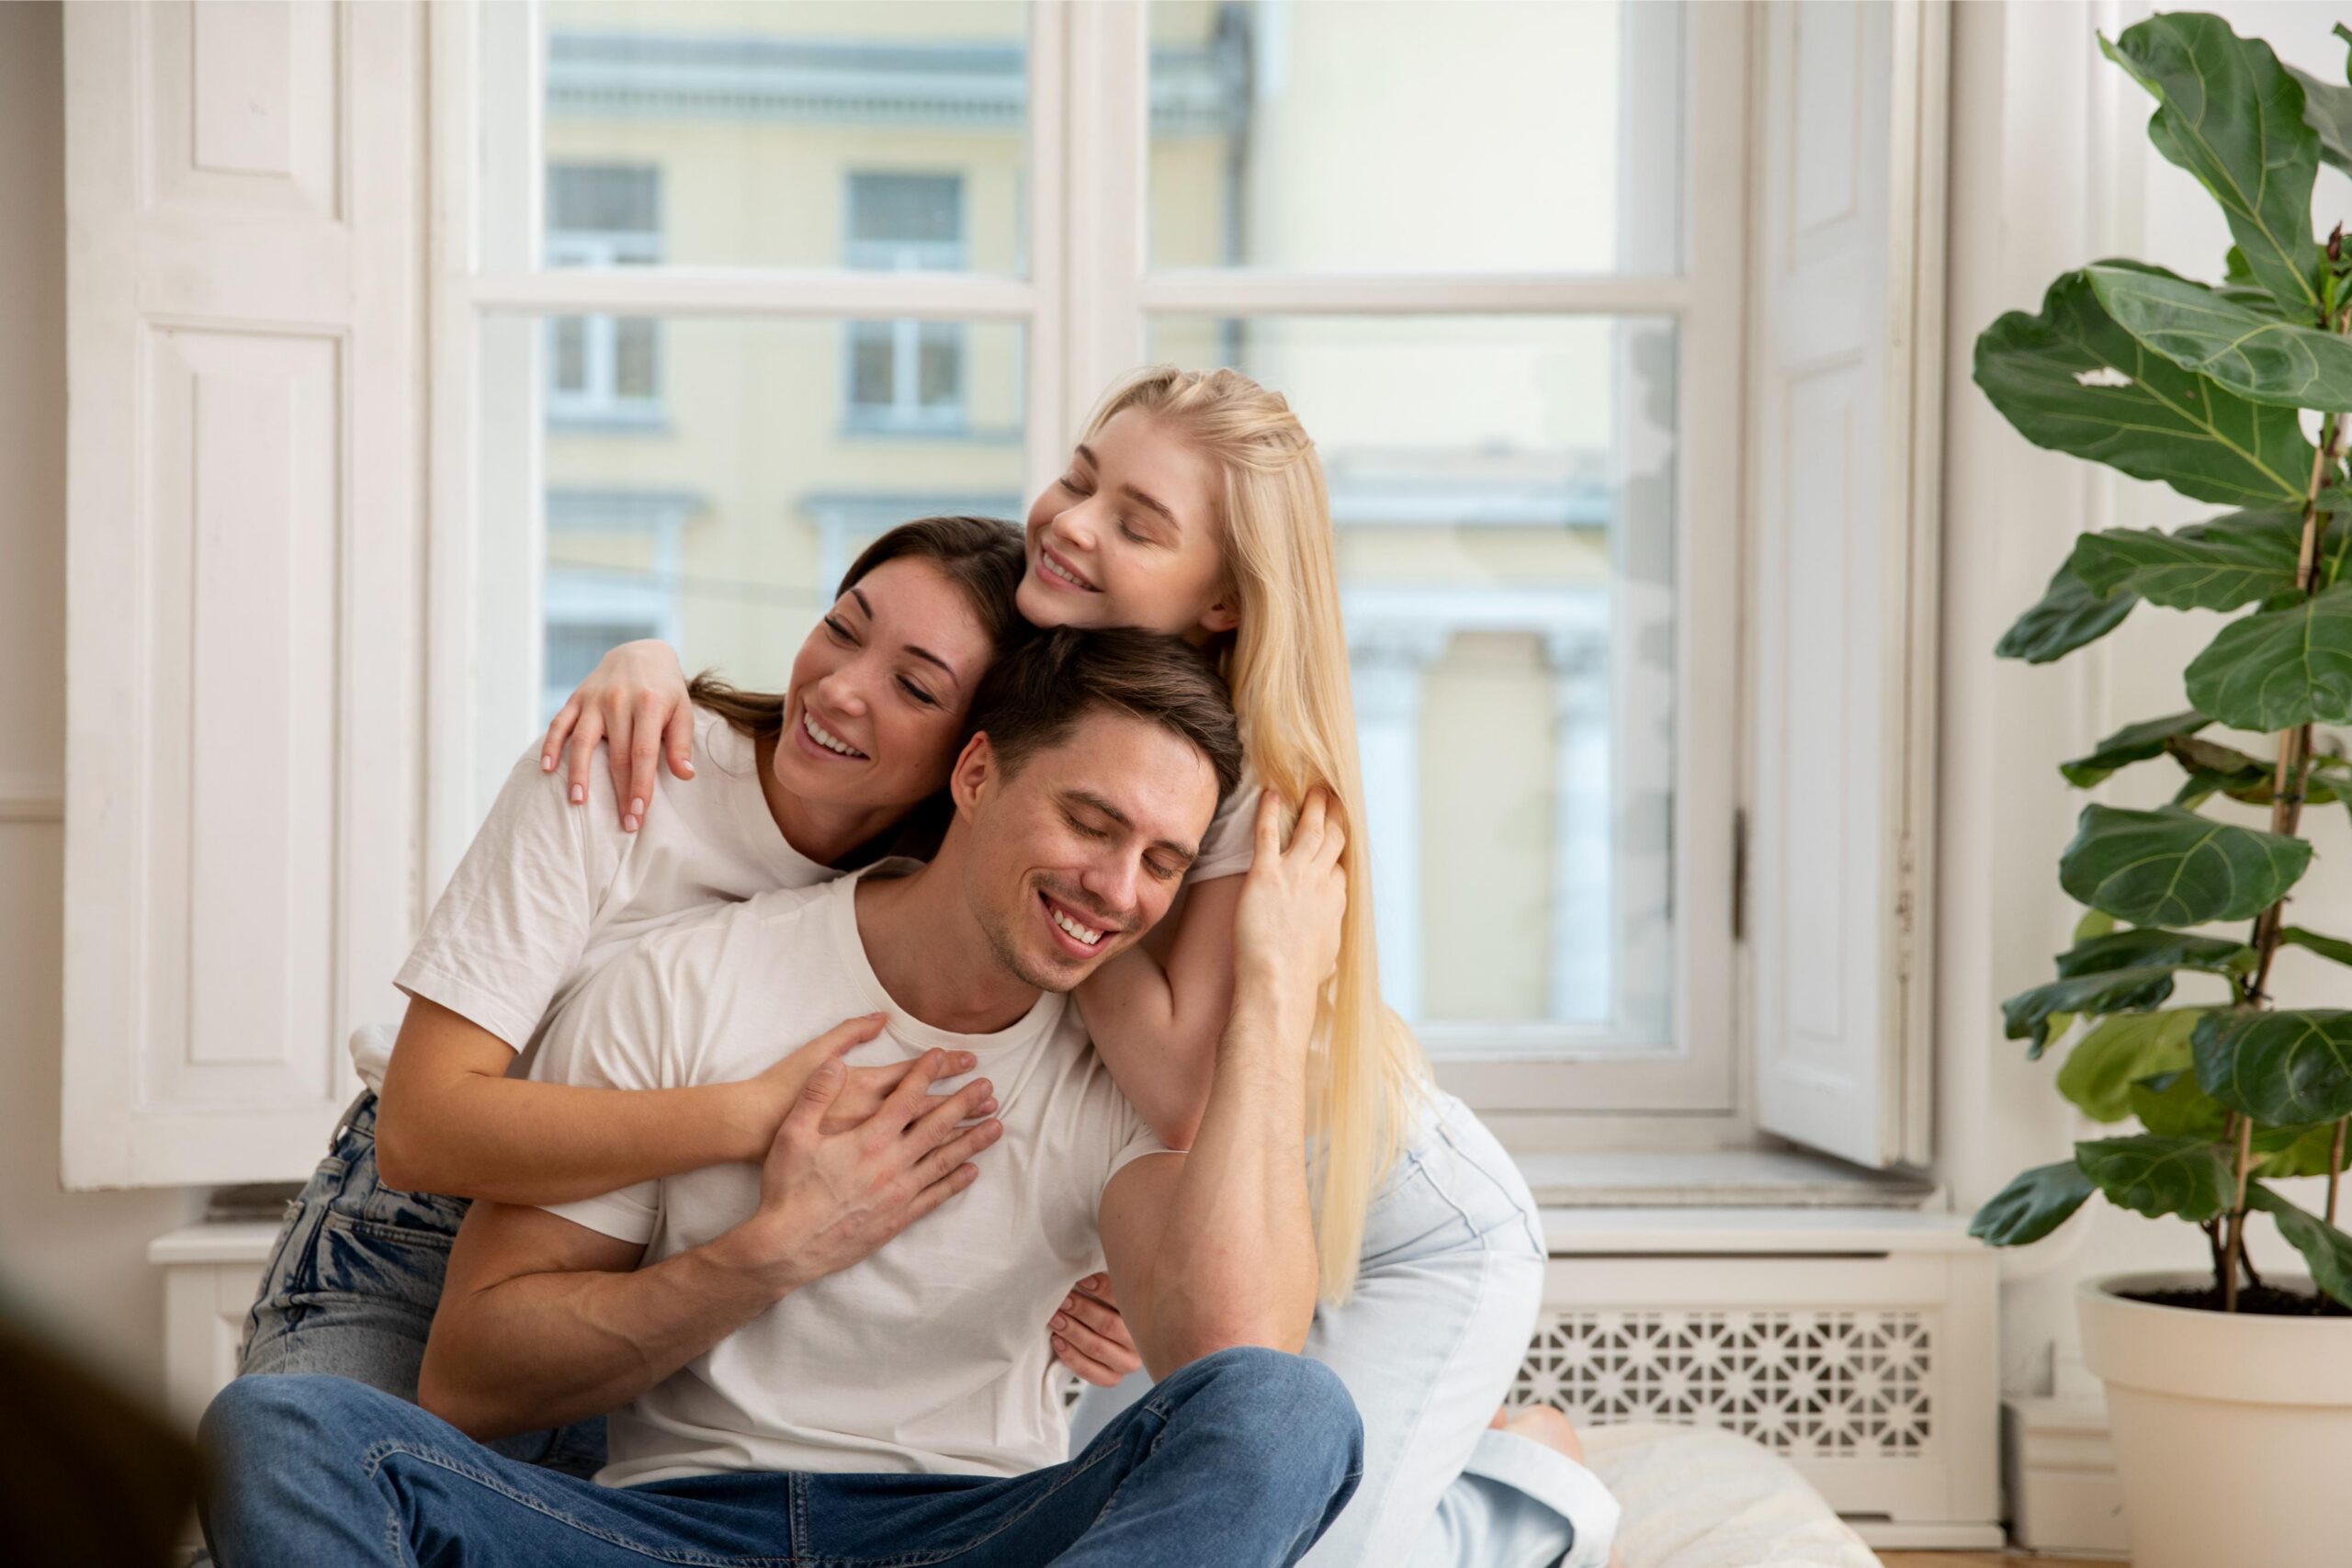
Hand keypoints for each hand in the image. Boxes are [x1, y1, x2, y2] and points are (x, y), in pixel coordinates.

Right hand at [539, 639, 693, 831]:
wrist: (640, 652)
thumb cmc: (665, 689)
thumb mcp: (682, 709)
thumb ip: (680, 742)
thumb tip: (685, 775)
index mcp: (649, 705)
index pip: (643, 753)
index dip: (641, 785)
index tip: (639, 813)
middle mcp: (619, 701)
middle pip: (617, 755)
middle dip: (620, 792)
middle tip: (623, 824)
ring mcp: (594, 699)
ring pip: (582, 741)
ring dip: (578, 773)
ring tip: (577, 802)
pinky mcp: (576, 698)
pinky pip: (559, 723)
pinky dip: (550, 745)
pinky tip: (546, 769)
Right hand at [732, 1047, 1002, 1293]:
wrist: (787, 1247)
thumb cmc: (787, 1190)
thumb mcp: (792, 1135)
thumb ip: (815, 1095)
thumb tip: (835, 1063)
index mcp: (867, 1139)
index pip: (905, 1098)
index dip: (926, 1074)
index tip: (944, 1057)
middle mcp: (890, 1164)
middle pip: (936, 1126)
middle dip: (964, 1103)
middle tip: (988, 1087)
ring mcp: (898, 1193)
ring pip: (944, 1160)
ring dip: (972, 1141)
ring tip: (997, 1126)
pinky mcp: (897, 1218)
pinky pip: (935, 1196)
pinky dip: (955, 1182)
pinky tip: (972, 1171)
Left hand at [1050, 1273, 1141, 1386]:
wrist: (1111, 1336)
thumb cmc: (1110, 1304)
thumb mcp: (1115, 1288)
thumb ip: (1109, 1279)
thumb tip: (1086, 1264)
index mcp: (1147, 1314)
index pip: (1126, 1300)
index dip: (1102, 1289)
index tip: (1081, 1281)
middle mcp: (1141, 1341)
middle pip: (1109, 1325)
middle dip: (1081, 1311)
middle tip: (1062, 1300)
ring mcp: (1128, 1362)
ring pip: (1096, 1347)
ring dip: (1071, 1331)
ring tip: (1054, 1318)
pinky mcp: (1112, 1377)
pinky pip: (1090, 1371)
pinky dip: (1071, 1356)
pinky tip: (1057, 1341)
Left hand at [1230, 788, 1347, 1017]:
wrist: (1279, 984)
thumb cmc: (1299, 980)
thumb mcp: (1325, 958)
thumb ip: (1325, 942)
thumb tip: (1326, 954)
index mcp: (1336, 902)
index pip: (1340, 865)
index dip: (1337, 849)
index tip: (1336, 835)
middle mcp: (1321, 883)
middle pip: (1333, 839)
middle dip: (1335, 814)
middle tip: (1333, 795)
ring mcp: (1295, 876)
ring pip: (1310, 829)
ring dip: (1313, 805)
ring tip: (1314, 787)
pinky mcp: (1266, 875)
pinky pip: (1268, 834)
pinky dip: (1269, 812)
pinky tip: (1270, 794)